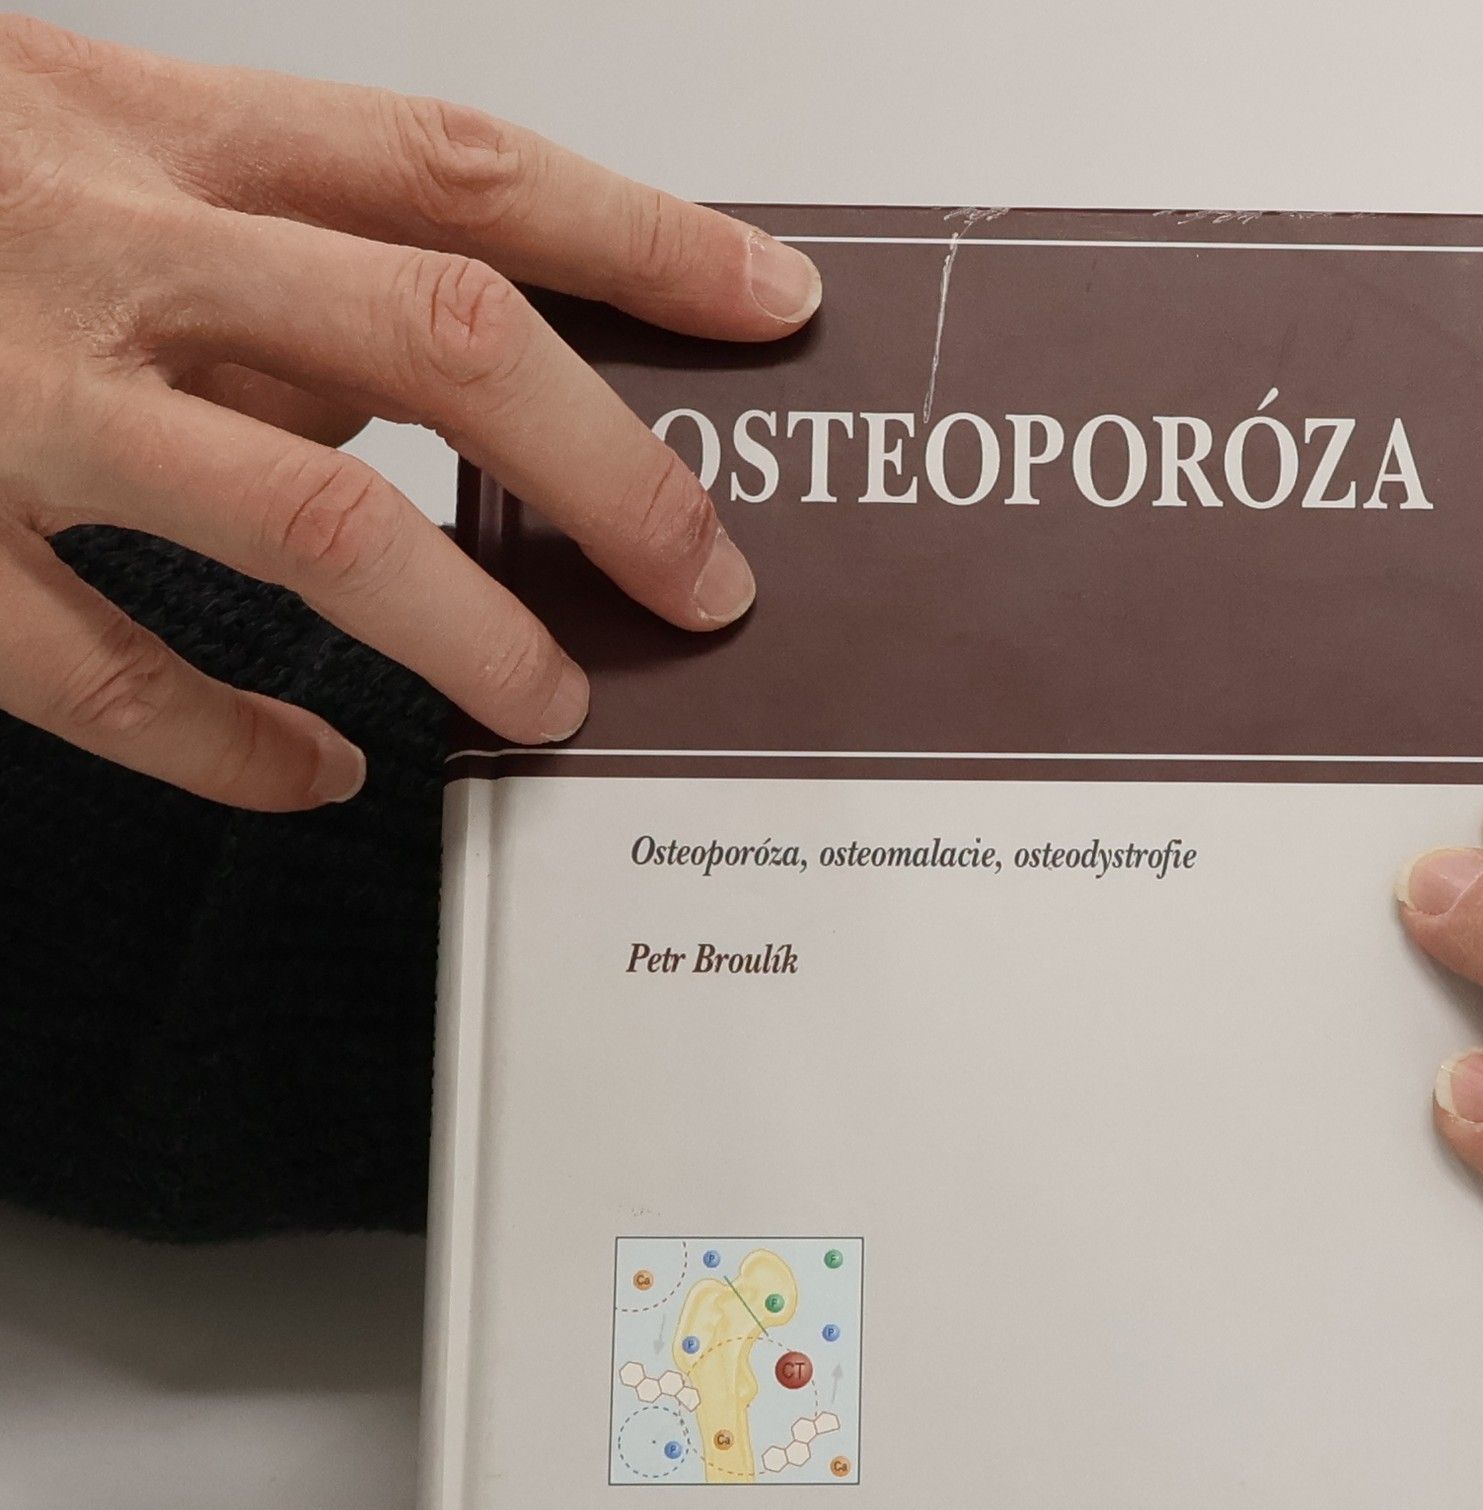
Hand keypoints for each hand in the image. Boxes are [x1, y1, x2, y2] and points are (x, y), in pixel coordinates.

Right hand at [0, 14, 819, 808]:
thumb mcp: (82, 149)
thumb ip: (266, 264)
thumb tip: (450, 380)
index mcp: (155, 132)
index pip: (460, 169)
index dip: (640, 238)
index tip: (769, 304)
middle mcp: (103, 253)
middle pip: (441, 341)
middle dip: (612, 473)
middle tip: (705, 578)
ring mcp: (8, 400)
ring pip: (311, 521)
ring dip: (466, 632)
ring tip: (550, 701)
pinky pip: (108, 674)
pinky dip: (237, 745)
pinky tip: (316, 769)